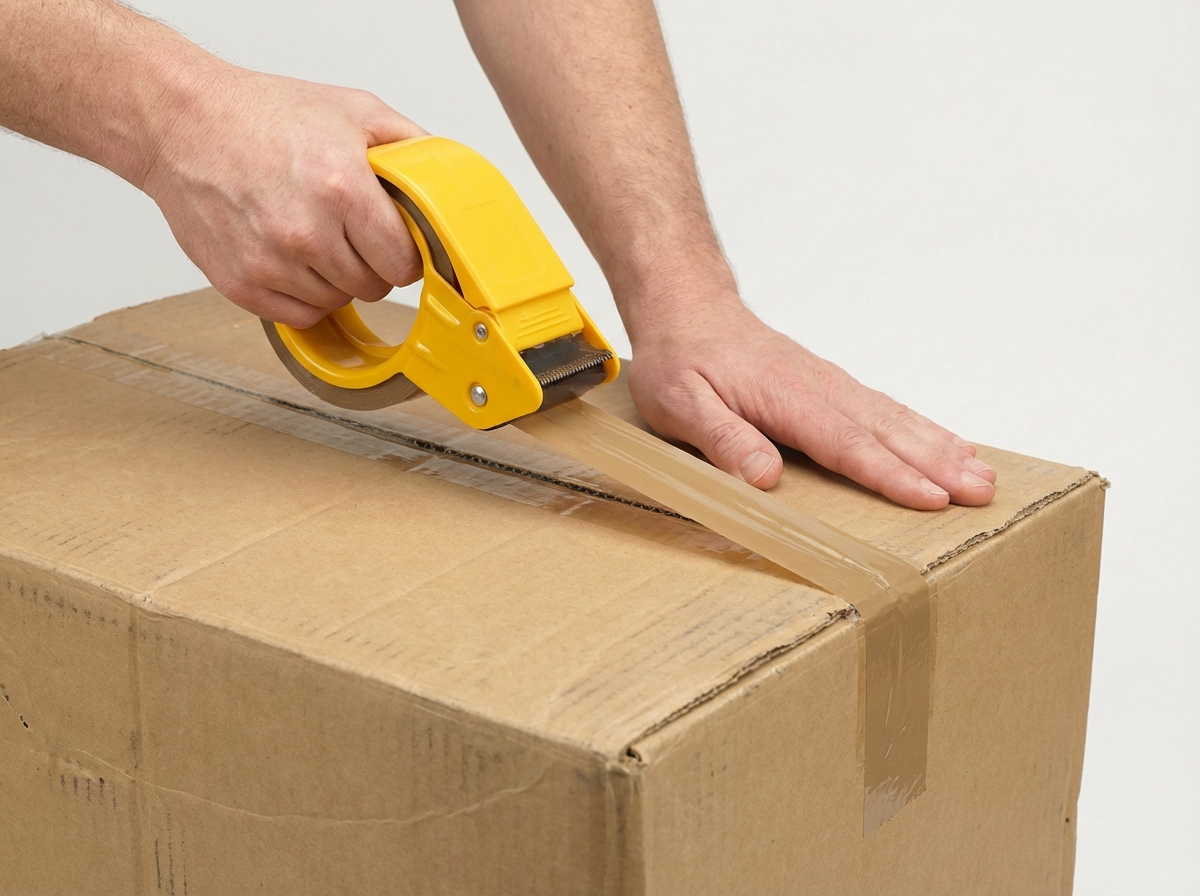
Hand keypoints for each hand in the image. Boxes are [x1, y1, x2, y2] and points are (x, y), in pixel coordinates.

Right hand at [142, 65, 425, 326]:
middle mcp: (305, 231)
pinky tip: (292, 257)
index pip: (404, 262)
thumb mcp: (353, 109)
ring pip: (337, 302)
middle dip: (372, 263)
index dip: (406, 252)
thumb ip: (410, 147)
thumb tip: (447, 184)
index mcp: (341, 188)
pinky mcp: (240, 284)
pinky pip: (299, 316)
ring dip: (336, 279)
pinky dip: (303, 295)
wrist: (182, 123)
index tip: (396, 240)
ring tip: (315, 234)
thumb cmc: (262, 114)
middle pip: (375, 287)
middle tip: (352, 230)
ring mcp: (270, 263)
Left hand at [626, 291, 995, 509]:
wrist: (686, 307)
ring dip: (940, 447)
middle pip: (887, 431)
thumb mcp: (680, 404)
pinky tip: (947, 443)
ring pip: (894, 418)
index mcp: (785, 398)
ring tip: (983, 473)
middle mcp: (818, 388)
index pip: (847, 443)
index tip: (932, 498)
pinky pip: (884, 408)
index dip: (891, 474)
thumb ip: (723, 439)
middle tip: (984, 492)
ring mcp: (828, 384)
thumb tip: (764, 478)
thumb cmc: (679, 359)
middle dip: (938, 464)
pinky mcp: (829, 385)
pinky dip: (922, 427)